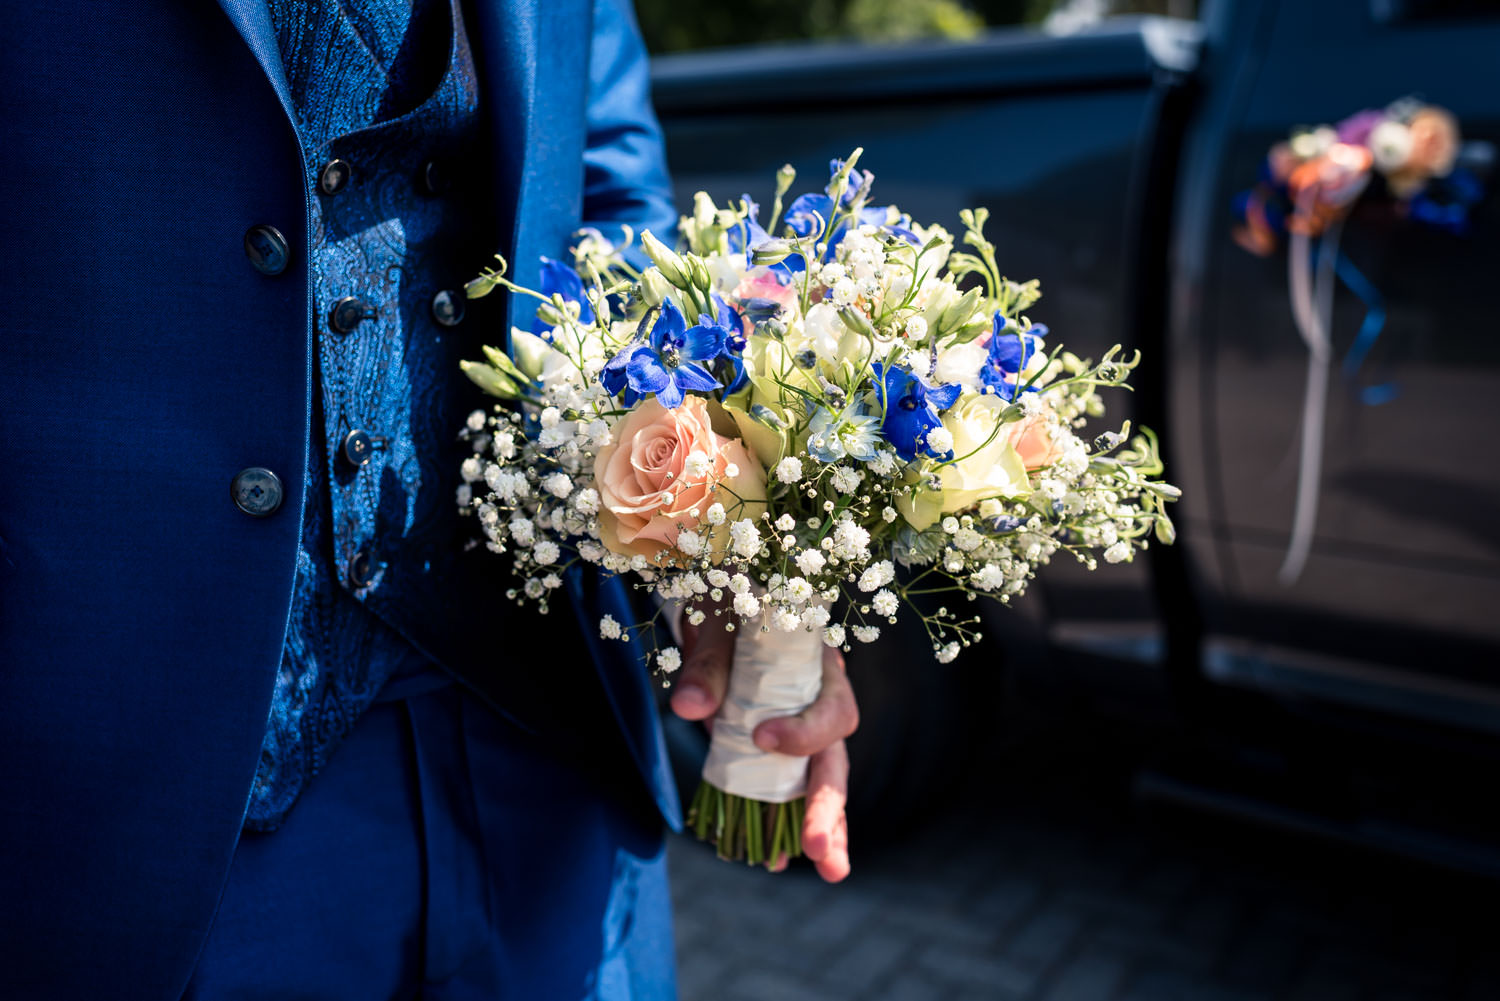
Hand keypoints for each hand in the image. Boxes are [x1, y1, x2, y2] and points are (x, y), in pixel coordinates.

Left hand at [671, 609, 857, 881]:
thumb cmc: (728, 611)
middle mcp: (819, 706)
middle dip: (826, 807)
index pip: (832, 708)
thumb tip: (689, 707)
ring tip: (829, 869)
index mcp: (820, 668)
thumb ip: (707, 666)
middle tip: (816, 847)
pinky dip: (782, 827)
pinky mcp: (777, 754)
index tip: (761, 738)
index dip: (804, 731)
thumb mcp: (718, 629)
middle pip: (834, 762)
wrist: (717, 614)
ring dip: (825, 829)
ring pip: (821, 786)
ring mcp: (801, 734)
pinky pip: (787, 794)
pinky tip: (773, 859)